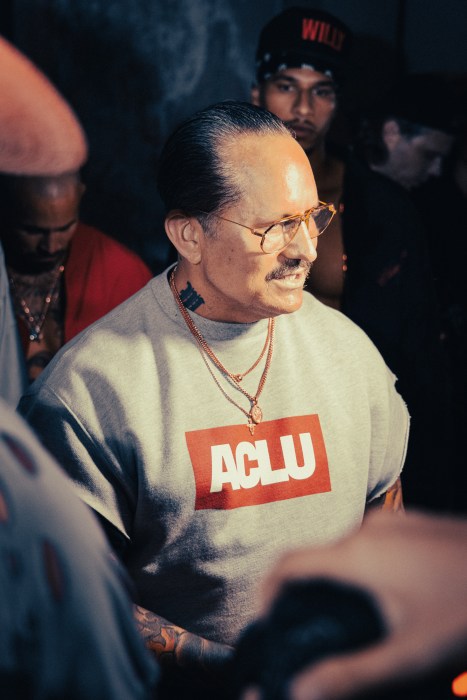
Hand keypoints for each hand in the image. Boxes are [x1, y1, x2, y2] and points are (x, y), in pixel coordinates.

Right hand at [246, 509, 466, 699]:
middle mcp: (368, 529)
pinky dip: (363, 570)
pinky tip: (390, 600)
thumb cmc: (466, 608)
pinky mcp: (415, 525)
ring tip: (352, 621)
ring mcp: (394, 522)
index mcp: (356, 554)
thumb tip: (301, 692)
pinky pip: (372, 545)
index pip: (287, 563)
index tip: (268, 623)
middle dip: (305, 593)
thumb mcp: (412, 653)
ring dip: (337, 582)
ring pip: (346, 551)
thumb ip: (354, 674)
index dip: (267, 591)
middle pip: (316, 558)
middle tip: (312, 633)